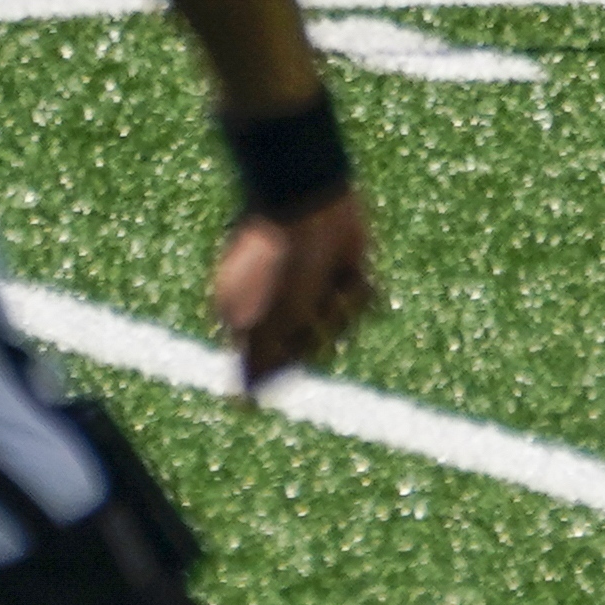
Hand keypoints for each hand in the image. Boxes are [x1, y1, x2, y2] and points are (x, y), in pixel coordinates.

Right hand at [208, 190, 380, 390]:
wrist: (311, 201)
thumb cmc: (280, 260)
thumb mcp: (268, 318)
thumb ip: (261, 359)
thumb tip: (244, 403)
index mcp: (249, 315)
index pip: (268, 363)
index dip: (285, 362)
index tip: (292, 349)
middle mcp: (279, 305)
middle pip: (308, 351)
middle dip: (316, 336)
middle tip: (310, 308)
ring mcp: (311, 289)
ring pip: (337, 329)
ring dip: (340, 314)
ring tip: (331, 288)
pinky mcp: (343, 273)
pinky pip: (360, 303)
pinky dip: (358, 293)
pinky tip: (348, 272)